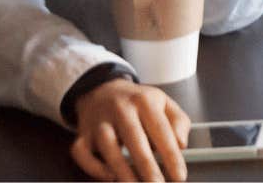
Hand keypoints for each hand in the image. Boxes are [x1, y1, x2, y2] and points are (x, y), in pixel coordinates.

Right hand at [70, 78, 189, 181]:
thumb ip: (179, 122)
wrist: (102, 89)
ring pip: (107, 147)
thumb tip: (181, 145)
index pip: (161, 130)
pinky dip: (93, 167)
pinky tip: (110, 177)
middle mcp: (120, 110)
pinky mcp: (83, 134)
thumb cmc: (138, 103)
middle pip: (134, 139)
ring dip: (122, 170)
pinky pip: (82, 153)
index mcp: (144, 101)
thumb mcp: (163, 103)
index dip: (171, 156)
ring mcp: (98, 122)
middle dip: (147, 166)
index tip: (179, 176)